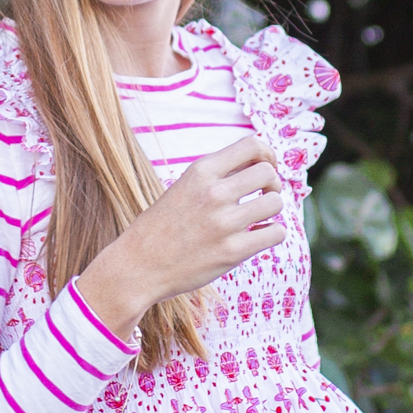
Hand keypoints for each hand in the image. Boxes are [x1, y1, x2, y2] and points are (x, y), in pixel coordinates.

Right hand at [77, 136, 284, 334]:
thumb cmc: (160, 228)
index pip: (252, 145)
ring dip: (272, 210)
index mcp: (200, 171)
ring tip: (259, 218)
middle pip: (268, 173)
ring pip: (276, 203)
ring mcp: (224, 223)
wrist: (137, 267)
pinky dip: (273, 234)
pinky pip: (276, 233)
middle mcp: (214, 193)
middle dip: (273, 184)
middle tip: (263, 196)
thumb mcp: (183, 188)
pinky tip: (258, 237)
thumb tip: (256, 166)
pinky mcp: (232, 252)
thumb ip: (216, 177)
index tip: (265, 167)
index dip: (267, 155)